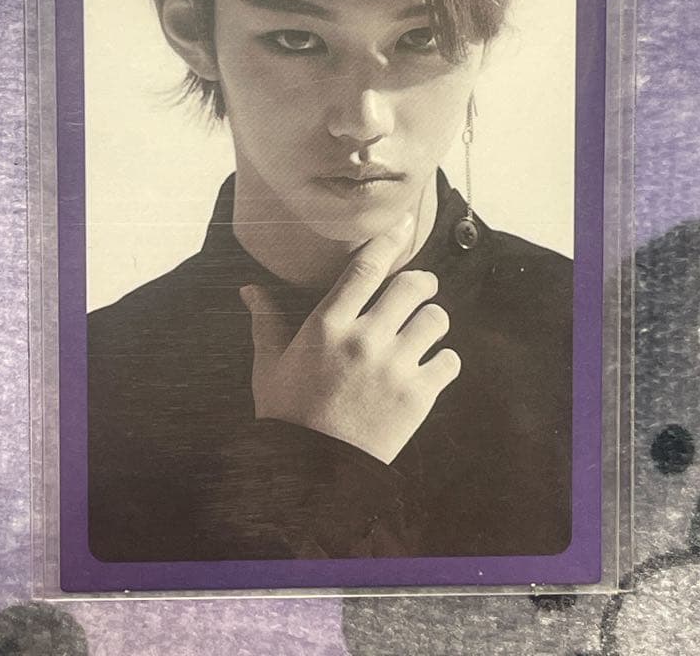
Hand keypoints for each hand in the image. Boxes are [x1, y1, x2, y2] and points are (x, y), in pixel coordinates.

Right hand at [240, 216, 460, 464]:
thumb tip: (249, 289)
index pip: (366, 267)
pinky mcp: (418, 397)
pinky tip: (431, 368)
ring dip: (432, 322)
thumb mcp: (269, 365)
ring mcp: (394, 367)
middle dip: (422, 282)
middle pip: (412, 286)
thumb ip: (266, 322)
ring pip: (436, 320)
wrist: (312, 473)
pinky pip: (450, 361)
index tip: (404, 226)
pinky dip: (444, 361)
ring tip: (423, 332)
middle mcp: (363, 339)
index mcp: (327, 325)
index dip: (389, 241)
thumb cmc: (287, 414)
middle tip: (420, 288)